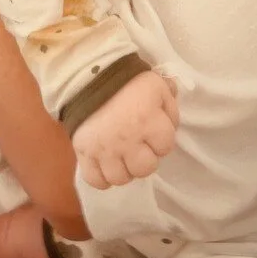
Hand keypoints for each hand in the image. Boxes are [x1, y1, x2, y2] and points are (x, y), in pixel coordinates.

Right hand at [73, 70, 178, 189]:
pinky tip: (106, 164)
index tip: (154, 131)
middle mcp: (127, 140)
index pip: (166, 147)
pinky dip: (102, 177)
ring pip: (121, 179)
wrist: (89, 76)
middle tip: (139, 146)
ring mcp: (104, 149)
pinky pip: (96, 180)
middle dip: (145, 158)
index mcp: (147, 121)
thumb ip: (170, 105)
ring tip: (122, 155)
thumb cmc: (127, 81)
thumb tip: (172, 122)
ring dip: (124, 168)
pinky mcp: (84, 153)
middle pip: (145, 169)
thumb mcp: (156, 84)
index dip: (162, 139)